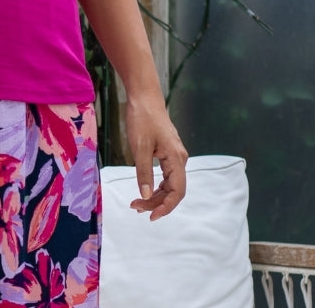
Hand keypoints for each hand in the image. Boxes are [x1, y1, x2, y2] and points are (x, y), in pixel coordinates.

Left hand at [126, 92, 187, 220]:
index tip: (152, 217)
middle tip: (135, 208)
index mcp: (176, 158)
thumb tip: (146, 196)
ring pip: (169, 184)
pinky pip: (166, 175)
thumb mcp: (140, 147)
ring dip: (155, 195)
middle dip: (156, 202)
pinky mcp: (168, 152)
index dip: (167, 207)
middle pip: (173, 190)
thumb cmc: (142, 118)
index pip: (178, 191)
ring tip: (137, 203)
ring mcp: (175, 155)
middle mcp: (180, 159)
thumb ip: (143, 172)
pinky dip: (156, 185)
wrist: (144, 97)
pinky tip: (145, 190)